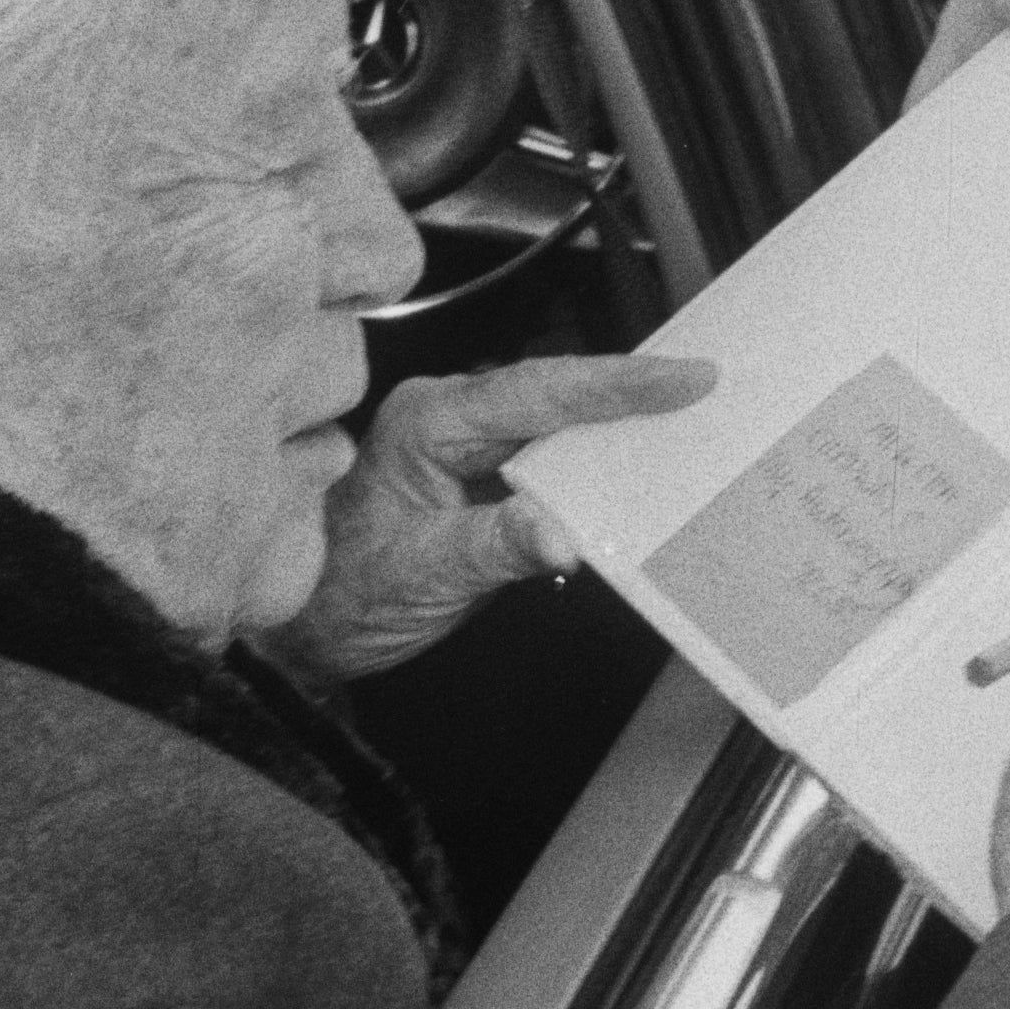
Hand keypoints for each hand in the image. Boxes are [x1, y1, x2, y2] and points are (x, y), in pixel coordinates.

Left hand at [266, 353, 713, 686]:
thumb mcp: (424, 574)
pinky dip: (597, 467)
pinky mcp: (485, 478)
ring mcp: (468, 446)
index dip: (618, 384)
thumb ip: (496, 548)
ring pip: (561, 424)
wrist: (303, 630)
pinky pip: (552, 459)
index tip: (682, 378)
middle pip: (560, 395)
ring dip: (619, 429)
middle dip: (633, 392)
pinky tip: (637, 475)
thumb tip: (563, 533)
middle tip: (706, 390)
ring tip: (688, 427)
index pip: (539, 390)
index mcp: (429, 420)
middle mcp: (449, 418)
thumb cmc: (340, 593)